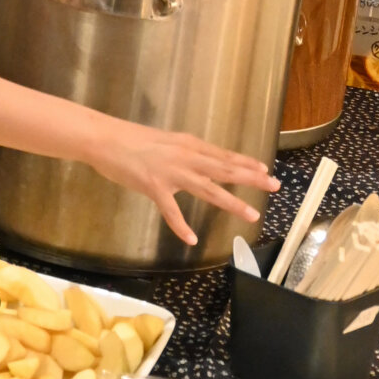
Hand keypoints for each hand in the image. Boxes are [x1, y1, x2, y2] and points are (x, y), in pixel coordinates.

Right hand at [87, 120, 277, 247]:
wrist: (104, 138)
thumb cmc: (130, 139)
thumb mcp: (164, 141)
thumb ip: (181, 152)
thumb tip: (194, 162)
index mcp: (187, 144)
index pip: (222, 154)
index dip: (245, 162)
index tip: (265, 170)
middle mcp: (185, 157)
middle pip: (224, 169)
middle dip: (251, 178)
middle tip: (274, 185)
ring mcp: (171, 173)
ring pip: (208, 189)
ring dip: (232, 203)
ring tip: (251, 215)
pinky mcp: (154, 187)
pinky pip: (171, 211)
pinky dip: (181, 226)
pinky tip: (191, 239)